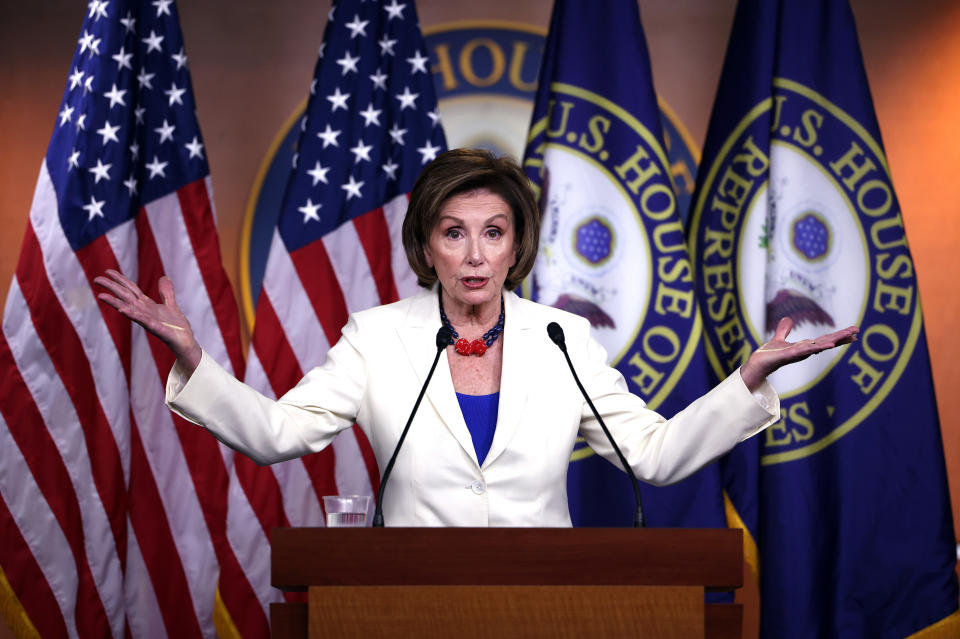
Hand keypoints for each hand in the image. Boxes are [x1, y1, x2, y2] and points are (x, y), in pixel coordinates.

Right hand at [94, 269, 201, 371]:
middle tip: (96, 279)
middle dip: (112, 287)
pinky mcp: (155, 328)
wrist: (185, 342)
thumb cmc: (176, 326)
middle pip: (125, 296)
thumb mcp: (171, 304)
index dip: (120, 279)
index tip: (108, 271)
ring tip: (101, 296)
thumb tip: (163, 277)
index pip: (131, 289)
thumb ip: (166, 292)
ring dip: (115, 302)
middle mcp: (144, 311)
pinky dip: (132, 314)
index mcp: (147, 305)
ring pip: (128, 309)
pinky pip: (142, 320)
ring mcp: (148, 320)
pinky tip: (122, 310)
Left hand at [739, 317, 858, 391]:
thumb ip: (784, 330)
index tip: (853, 332)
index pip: (825, 339)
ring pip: (820, 346)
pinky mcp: (790, 355)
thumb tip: (788, 320)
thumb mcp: (778, 339)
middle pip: (827, 342)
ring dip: (834, 341)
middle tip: (858, 332)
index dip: (839, 335)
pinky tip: (828, 345)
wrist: (757, 364)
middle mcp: (805, 350)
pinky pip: (806, 350)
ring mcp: (799, 353)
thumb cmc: (769, 354)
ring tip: (848, 337)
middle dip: (842, 337)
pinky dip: (817, 347)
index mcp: (805, 346)